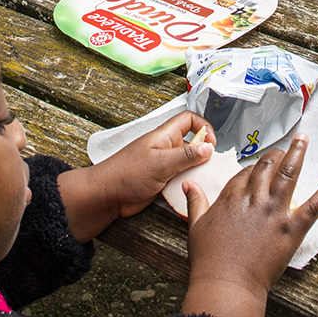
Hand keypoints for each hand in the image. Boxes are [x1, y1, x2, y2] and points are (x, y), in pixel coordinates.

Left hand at [59, 111, 214, 242]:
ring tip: (203, 182)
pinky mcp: (161, 181)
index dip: (203, 127)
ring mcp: (163, 165)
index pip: (189, 120)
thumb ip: (186, 155)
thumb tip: (209, 147)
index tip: (211, 144)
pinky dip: (187, 184)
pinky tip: (191, 193)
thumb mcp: (160, 163)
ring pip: (187, 163)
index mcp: (164, 136)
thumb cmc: (125, 175)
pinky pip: (180, 179)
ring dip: (196, 172)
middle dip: (204, 154)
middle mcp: (165, 148)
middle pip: (192, 143)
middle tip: (210, 167)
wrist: (106, 196)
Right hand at [182, 136, 317, 316]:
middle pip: (267, 166)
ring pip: (289, 174)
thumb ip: (196, 202)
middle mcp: (254, 199)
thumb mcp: (196, 226)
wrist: (227, 284)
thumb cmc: (209, 260)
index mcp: (232, 197)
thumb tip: (189, 185)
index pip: (246, 172)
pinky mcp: (291, 230)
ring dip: (298, 154)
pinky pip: (312, 206)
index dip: (254, 167)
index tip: (259, 166)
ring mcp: (274, 212)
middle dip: (276, 154)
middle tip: (284, 148)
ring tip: (304, 140)